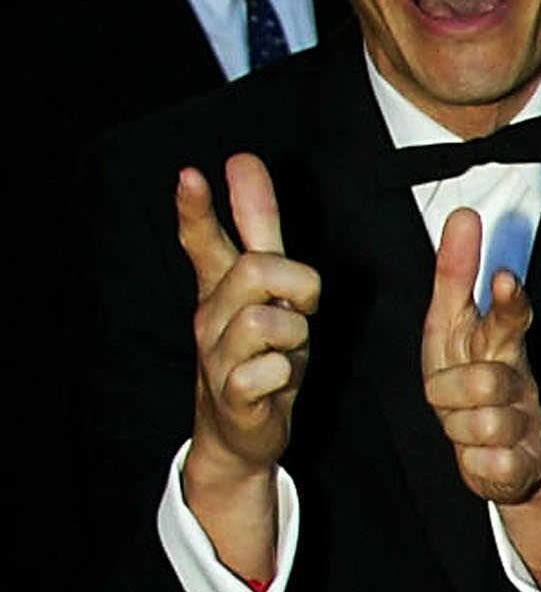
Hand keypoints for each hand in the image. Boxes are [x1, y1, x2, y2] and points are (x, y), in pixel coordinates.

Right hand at [178, 153, 318, 492]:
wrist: (240, 430)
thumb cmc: (262, 352)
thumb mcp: (269, 286)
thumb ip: (258, 225)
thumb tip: (244, 161)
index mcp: (222, 290)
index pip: (203, 242)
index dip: (197, 209)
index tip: (190, 174)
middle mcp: (211, 318)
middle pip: (255, 270)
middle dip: (296, 282)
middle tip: (299, 309)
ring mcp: (216, 357)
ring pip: (263, 321)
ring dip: (294, 335)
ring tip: (287, 351)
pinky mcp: (231, 396)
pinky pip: (263, 372)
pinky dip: (281, 374)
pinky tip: (276, 380)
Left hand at [421, 209, 540, 508]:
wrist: (504, 454)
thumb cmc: (469, 381)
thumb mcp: (454, 328)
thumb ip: (455, 274)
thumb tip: (463, 216)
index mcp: (499, 346)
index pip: (510, 317)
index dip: (507, 300)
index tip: (501, 278)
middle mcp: (518, 381)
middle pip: (490, 377)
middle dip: (459, 387)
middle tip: (443, 394)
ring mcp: (522, 422)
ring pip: (482, 421)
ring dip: (456, 426)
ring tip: (458, 425)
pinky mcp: (517, 463)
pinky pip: (488, 461)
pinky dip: (477, 460)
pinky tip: (479, 454)